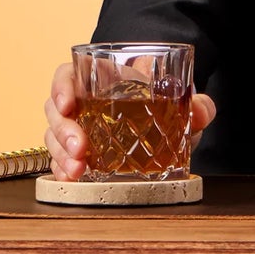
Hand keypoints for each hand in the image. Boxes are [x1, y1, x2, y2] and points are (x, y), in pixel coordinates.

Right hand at [43, 63, 217, 180]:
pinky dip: (62, 170)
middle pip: (57, 110)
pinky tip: (71, 178)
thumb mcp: (182, 102)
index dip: (62, 87)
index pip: (69, 75)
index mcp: (102, 79)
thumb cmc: (165, 105)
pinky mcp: (79, 154)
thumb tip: (201, 113)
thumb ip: (197, 104)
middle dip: (63, 131)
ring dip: (61, 155)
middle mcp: (84, 103)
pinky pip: (60, 160)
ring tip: (77, 170)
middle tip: (79, 149)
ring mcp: (78, 129)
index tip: (67, 104)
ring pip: (54, 137)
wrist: (168, 127)